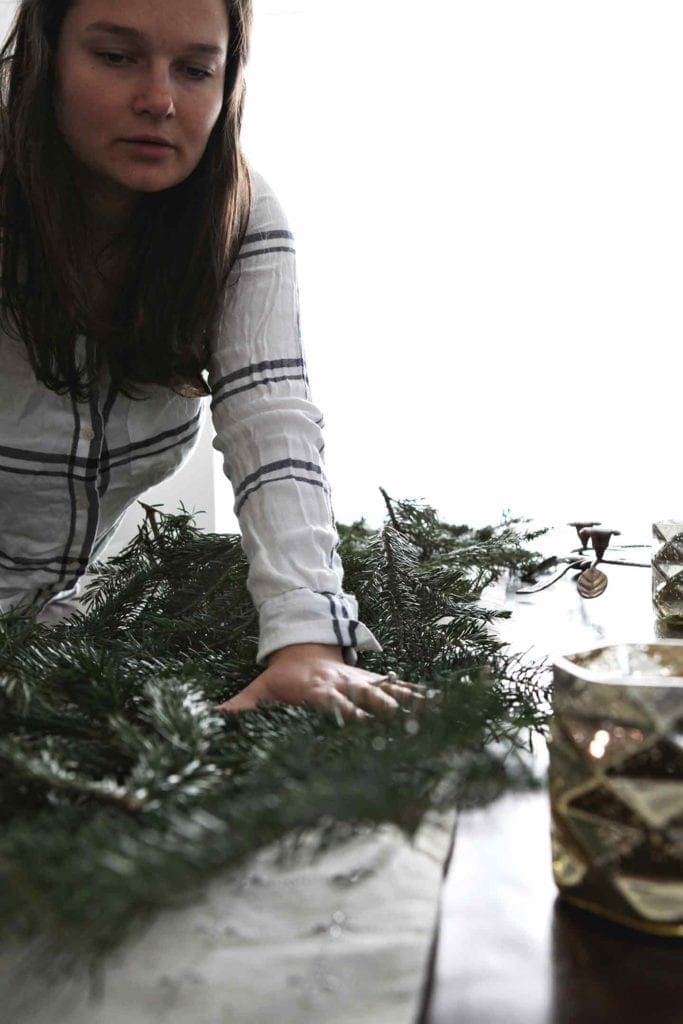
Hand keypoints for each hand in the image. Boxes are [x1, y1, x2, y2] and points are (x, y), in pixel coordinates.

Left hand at [214, 643, 425, 719]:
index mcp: (319, 689)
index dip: (345, 711)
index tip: (357, 722)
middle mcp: (345, 684)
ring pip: (390, 691)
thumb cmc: (282, 676)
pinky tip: (443, 703)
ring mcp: (362, 681)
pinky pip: (401, 688)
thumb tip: (212, 718)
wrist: (303, 644)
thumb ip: (241, 706)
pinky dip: (421, 696)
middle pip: (368, 696)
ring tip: (436, 714)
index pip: (333, 701)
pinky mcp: (374, 681)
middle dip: (387, 710)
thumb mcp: (261, 688)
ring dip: (411, 703)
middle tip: (405, 725)